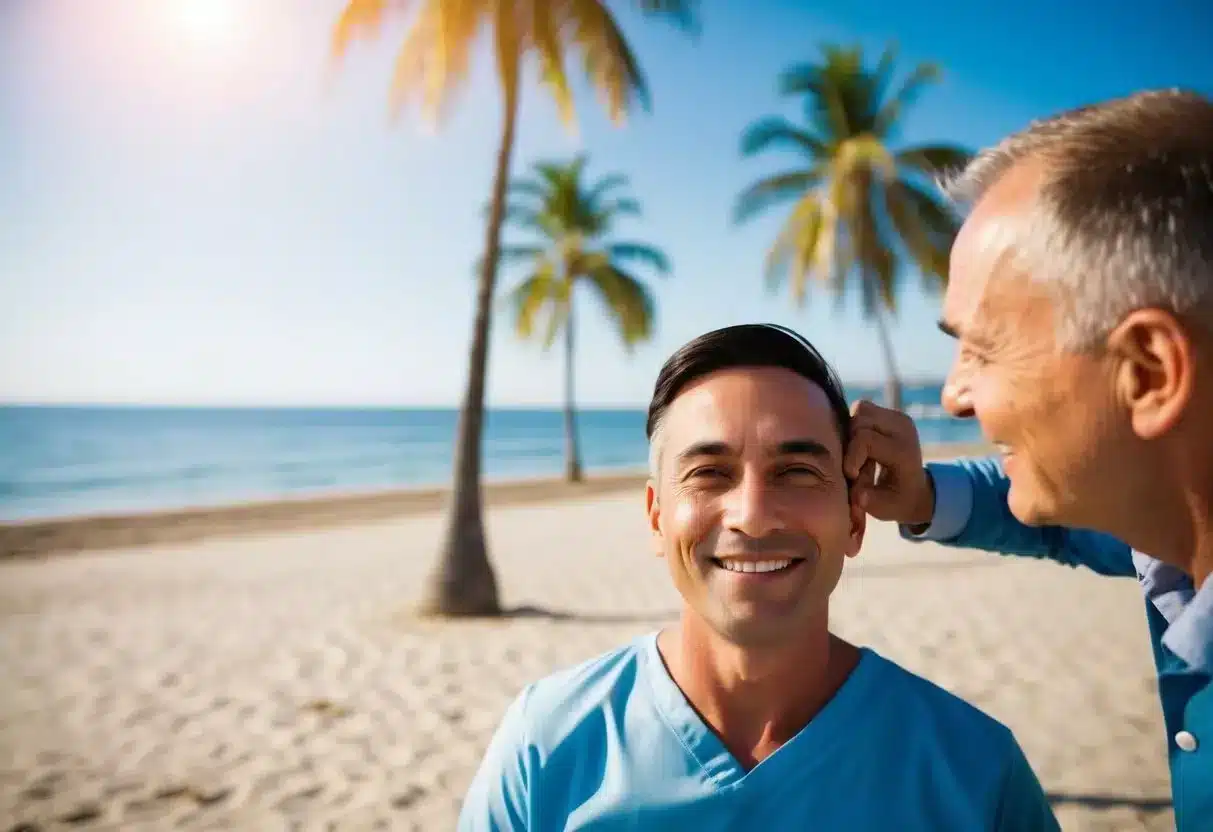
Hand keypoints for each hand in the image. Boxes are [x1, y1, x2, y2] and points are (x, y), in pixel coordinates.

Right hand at [845, 399, 934, 526]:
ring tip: (855, 453)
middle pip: (860, 420)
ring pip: (860, 409)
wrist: (915, 489)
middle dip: (849, 443)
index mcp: (903, 451)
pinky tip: (859, 443)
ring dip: (851, 431)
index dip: (851, 456)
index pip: (866, 439)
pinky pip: (863, 409)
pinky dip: (855, 425)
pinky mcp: (891, 413)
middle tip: (853, 465)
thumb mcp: (886, 509)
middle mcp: (903, 428)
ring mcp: (898, 417)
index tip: (850, 475)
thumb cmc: (897, 501)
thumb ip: (870, 501)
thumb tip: (857, 495)